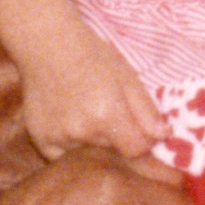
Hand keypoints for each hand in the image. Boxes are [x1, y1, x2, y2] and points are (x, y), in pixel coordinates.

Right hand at [21, 25, 165, 161]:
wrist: (47, 45)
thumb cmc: (92, 56)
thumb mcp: (128, 77)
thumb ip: (146, 110)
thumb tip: (163, 137)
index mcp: (108, 114)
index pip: (135, 150)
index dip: (140, 142)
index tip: (137, 129)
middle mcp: (83, 130)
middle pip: (112, 152)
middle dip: (116, 140)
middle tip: (106, 113)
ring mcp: (59, 137)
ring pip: (89, 154)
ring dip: (93, 143)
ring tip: (85, 113)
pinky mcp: (41, 140)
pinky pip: (63, 158)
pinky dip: (70, 148)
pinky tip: (69, 123)